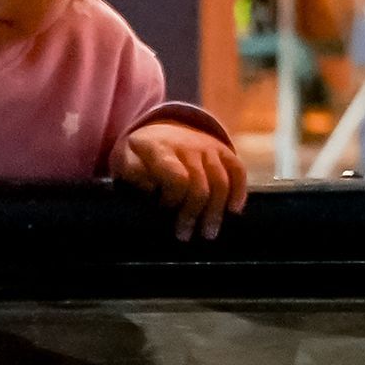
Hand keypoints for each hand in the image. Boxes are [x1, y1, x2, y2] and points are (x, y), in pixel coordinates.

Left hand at [111, 123, 248, 241]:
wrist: (160, 128)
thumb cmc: (140, 155)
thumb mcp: (125, 160)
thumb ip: (134, 174)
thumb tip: (151, 190)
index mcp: (160, 148)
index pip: (177, 178)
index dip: (173, 201)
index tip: (164, 214)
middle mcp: (188, 146)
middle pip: (200, 185)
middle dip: (193, 214)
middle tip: (185, 236)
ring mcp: (209, 147)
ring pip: (221, 182)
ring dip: (215, 211)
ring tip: (208, 233)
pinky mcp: (224, 151)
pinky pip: (238, 170)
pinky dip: (239, 192)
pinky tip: (233, 212)